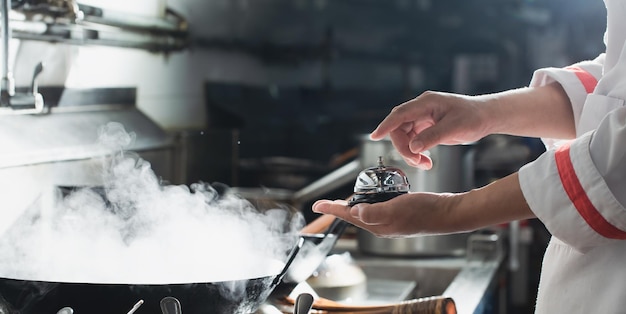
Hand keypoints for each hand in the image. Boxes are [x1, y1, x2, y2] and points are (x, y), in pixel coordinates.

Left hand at [312, 192, 458, 237]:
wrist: (446, 212)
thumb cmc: (424, 211)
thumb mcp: (395, 209)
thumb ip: (373, 212)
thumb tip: (355, 212)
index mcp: (377, 225)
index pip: (348, 216)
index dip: (331, 209)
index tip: (315, 206)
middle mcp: (381, 225)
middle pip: (354, 215)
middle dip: (340, 209)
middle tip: (327, 203)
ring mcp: (391, 220)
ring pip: (366, 212)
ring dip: (355, 204)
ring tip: (345, 199)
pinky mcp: (400, 213)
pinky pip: (379, 207)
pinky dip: (372, 200)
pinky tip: (374, 194)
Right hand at [370, 91, 492, 168]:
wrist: (486, 117)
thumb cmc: (474, 117)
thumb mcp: (455, 128)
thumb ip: (432, 137)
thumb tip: (413, 147)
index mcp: (427, 103)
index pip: (400, 114)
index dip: (386, 126)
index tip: (375, 136)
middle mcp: (422, 109)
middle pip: (399, 128)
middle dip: (404, 147)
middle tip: (416, 161)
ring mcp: (423, 118)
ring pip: (405, 136)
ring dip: (410, 152)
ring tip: (424, 164)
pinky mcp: (426, 127)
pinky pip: (413, 140)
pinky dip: (416, 152)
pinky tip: (425, 160)